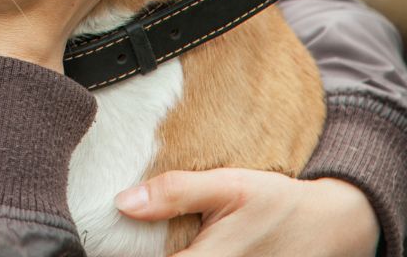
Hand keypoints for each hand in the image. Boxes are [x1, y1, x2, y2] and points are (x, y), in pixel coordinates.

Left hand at [115, 168, 380, 255]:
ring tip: (149, 236)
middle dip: (144, 248)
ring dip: (166, 250)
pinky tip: (181, 242)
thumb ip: (175, 192)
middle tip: (128, 232)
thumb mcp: (227, 185)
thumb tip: (123, 202)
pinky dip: (185, 253)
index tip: (106, 237)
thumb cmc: (275, 202)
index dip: (126, 250)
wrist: (328, 225)